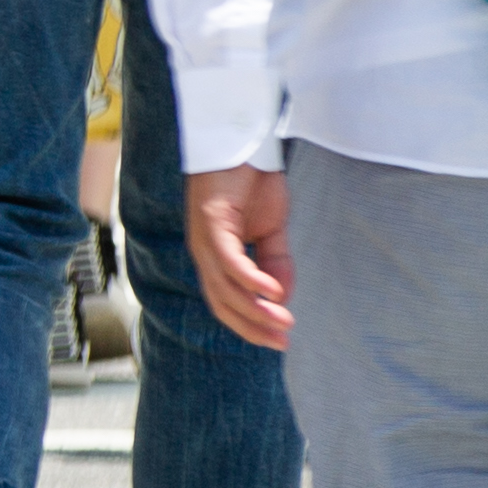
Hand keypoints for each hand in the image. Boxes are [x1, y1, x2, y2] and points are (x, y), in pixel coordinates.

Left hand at [188, 163, 292, 350]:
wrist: (244, 146)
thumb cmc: (252, 186)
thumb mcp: (271, 232)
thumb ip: (275, 263)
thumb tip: (282, 298)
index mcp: (216, 258)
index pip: (226, 303)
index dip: (250, 325)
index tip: (279, 341)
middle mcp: (205, 253)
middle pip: (222, 302)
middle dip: (252, 326)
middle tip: (282, 341)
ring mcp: (205, 238)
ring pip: (224, 286)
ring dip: (254, 308)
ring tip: (283, 321)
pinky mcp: (212, 221)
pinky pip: (229, 258)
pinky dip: (249, 278)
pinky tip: (271, 291)